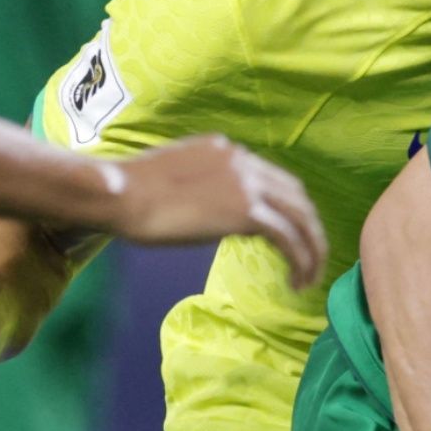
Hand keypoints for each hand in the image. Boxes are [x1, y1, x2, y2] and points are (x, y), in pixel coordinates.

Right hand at [109, 135, 325, 286]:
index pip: (272, 177)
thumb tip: (217, 212)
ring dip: (312, 248)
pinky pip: (288, 237)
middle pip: (295, 195)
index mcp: (225, 149)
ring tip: (310, 278)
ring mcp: (246, 184)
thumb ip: (202, 187)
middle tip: (310, 259)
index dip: (287, 209)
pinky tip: (296, 281)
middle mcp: (242, 161)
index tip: (289, 235)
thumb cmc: (129, 193)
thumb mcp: (174, 177)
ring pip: (300, 216)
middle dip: (308, 229)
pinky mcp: (244, 212)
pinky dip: (301, 259)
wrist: (119, 194)